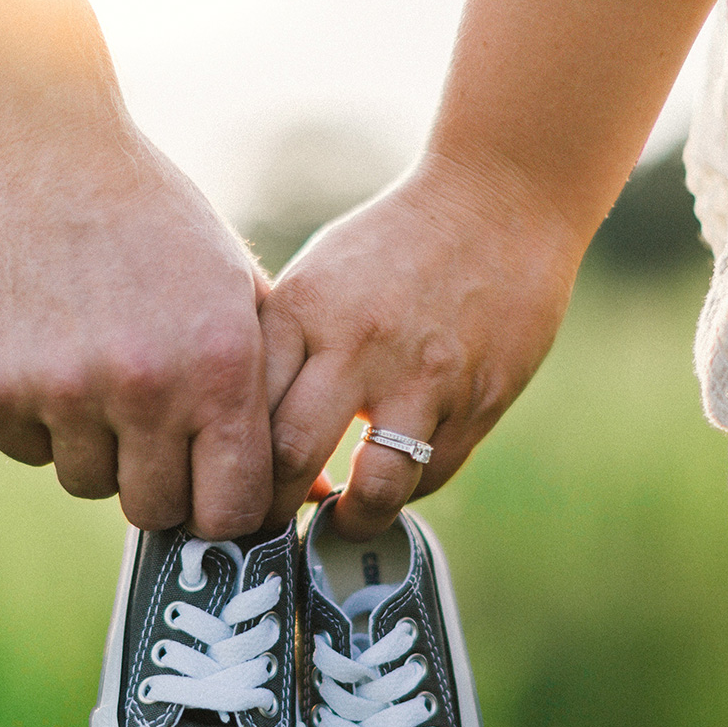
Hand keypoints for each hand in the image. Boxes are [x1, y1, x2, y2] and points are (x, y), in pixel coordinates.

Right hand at [0, 125, 272, 539]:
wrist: (42, 151)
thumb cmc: (159, 227)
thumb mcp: (238, 294)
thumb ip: (272, 394)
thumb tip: (306, 494)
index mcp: (220, 370)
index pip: (232, 511)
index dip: (222, 512)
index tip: (209, 493)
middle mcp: (146, 389)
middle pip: (155, 510)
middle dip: (158, 484)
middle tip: (150, 432)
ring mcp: (64, 390)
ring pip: (87, 482)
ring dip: (96, 448)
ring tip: (98, 374)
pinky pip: (27, 450)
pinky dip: (40, 422)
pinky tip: (50, 356)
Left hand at [259, 155, 580, 539]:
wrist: (500, 202)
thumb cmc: (392, 245)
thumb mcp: (318, 278)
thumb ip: (282, 349)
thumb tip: (241, 433)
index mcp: (303, 310)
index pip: (244, 412)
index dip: (228, 466)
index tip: (228, 489)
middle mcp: (358, 345)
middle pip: (290, 458)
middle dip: (271, 511)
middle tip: (271, 524)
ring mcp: (423, 377)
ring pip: (373, 488)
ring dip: (350, 520)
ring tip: (340, 520)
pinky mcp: (478, 399)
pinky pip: (430, 474)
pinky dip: (404, 491)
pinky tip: (391, 479)